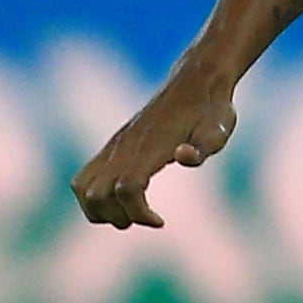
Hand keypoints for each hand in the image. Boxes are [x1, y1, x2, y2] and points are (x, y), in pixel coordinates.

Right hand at [70, 65, 239, 227]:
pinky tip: (119, 200)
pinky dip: (91, 196)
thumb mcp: (220, 128)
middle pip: (98, 194)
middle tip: (147, 219)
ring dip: (98, 209)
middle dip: (118, 216)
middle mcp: (126, 146)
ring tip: (128, 214)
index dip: (138, 212)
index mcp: (150, 147)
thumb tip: (183, 155)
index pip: (127, 188)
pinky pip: (85, 175)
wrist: (196, 81)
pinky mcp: (114, 143)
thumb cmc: (211, 109)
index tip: (160, 221)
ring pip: (83, 187)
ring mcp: (116, 144)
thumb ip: (204, 145)